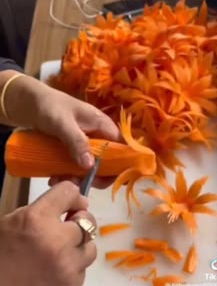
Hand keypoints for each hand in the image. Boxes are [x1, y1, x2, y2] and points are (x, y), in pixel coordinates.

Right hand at [0, 181, 96, 285]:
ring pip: (90, 248)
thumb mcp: (11, 223)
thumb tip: (71, 208)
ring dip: (79, 247)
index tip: (71, 203)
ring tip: (61, 253)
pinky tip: (54, 273)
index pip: (69, 192)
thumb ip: (41, 212)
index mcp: (36, 219)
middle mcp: (57, 240)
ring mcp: (67, 266)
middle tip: (67, 228)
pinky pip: (82, 271)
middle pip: (87, 220)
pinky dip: (72, 269)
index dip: (72, 196)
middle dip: (78, 222)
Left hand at [3, 72, 120, 186]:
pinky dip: (67, 174)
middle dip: (94, 176)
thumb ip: (77, 142)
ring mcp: (84, 143)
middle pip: (107, 162)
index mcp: (102, 125)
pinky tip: (54, 177)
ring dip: (77, 177)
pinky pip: (75, 166)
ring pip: (90, 167)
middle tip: (76, 183)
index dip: (120, 165)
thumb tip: (91, 166)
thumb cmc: (48, 107)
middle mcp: (98, 136)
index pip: (122, 147)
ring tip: (59, 180)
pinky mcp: (72, 149)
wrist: (26, 102)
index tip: (106, 180)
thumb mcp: (63, 123)